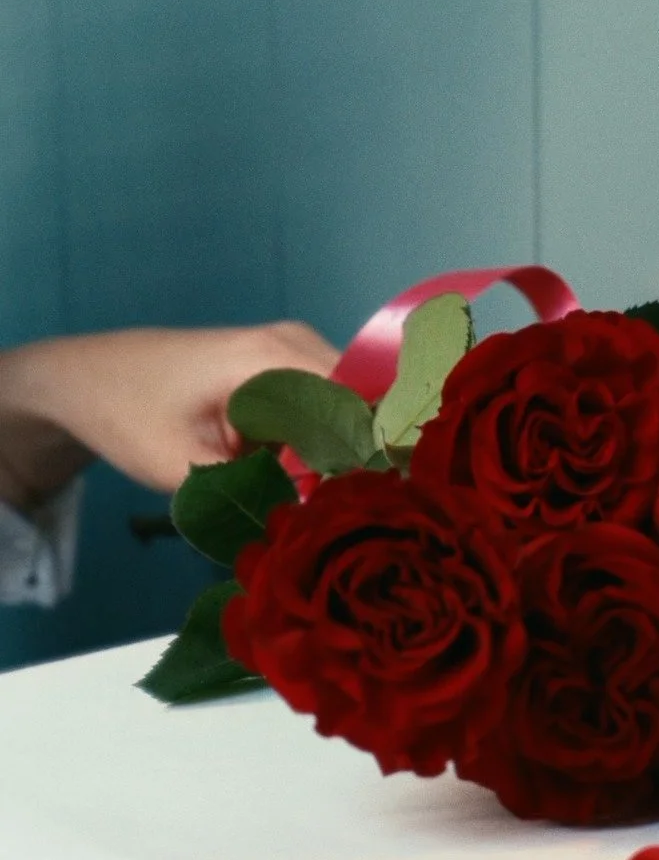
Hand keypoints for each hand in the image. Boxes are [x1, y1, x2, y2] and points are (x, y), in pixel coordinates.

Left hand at [0, 322, 340, 508]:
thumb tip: (319, 516)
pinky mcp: (278, 368)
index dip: (373, 457)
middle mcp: (294, 343)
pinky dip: (315, 444)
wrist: (83, 378)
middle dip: (357, 459)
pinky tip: (298, 480)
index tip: (366, 506)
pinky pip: (320, 409)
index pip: (362, 404)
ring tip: (320, 501)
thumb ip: (255, 490)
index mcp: (275, 357)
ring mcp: (289, 351)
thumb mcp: (184, 467)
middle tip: (342, 514)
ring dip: (335, 454)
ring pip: (343, 411)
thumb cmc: (125, 413)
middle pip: (361, 407)